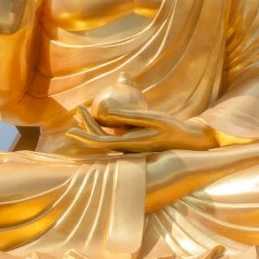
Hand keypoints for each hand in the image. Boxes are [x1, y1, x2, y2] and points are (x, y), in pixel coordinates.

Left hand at [65, 105, 216, 153]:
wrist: (187, 138)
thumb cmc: (172, 127)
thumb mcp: (152, 118)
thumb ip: (129, 116)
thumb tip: (106, 111)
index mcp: (129, 146)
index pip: (100, 142)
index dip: (84, 135)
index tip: (71, 127)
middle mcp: (126, 148)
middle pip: (100, 139)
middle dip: (86, 125)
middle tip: (78, 109)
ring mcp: (130, 146)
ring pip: (106, 136)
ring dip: (94, 124)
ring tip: (85, 109)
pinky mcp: (134, 141)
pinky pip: (114, 133)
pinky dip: (106, 123)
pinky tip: (104, 112)